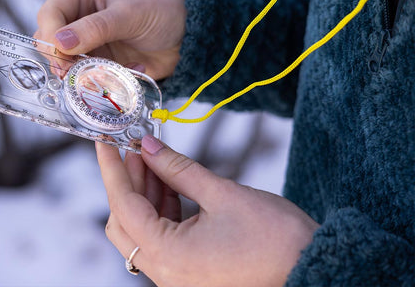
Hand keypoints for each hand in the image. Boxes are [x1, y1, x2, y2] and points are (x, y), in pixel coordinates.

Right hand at [35, 0, 185, 79]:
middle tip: (77, 73)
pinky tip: (124, 75)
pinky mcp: (99, 62)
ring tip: (104, 76)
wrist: (187, 31)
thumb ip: (96, 28)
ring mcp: (87, 42)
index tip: (64, 55)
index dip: (52, 36)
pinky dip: (100, 81)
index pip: (50, 14)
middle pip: (50, 41)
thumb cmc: (160, 8)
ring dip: (81, 74)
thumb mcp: (129, 14)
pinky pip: (86, 77)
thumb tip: (60, 43)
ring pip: (65, 63)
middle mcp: (77, 16)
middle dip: (62, 59)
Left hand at [96, 137, 318, 286]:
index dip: (112, 169)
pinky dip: (161, 206)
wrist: (312, 270)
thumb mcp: (222, 194)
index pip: (123, 205)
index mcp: (170, 256)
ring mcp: (177, 276)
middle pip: (125, 222)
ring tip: (154, 157)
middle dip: (128, 180)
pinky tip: (170, 180)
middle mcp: (166, 273)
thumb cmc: (275, 237)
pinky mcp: (189, 271)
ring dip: (146, 191)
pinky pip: (162, 236)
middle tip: (137, 146)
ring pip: (143, 228)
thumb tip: (149, 146)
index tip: (104, 142)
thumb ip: (178, 169)